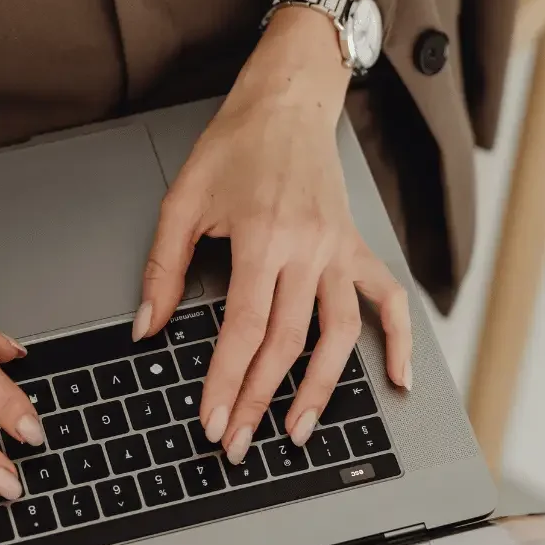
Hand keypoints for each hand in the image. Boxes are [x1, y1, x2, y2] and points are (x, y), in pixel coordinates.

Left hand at [136, 16, 412, 464]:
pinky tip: (396, 380)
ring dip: (322, 388)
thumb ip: (163, 269)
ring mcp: (339, 249)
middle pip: (288, 342)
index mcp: (262, 236)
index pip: (244, 328)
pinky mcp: (357, 245)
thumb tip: (145, 329)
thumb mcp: (182, 201)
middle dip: (259, 399)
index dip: (226, 381)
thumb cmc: (233, 145)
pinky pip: (387, 298)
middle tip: (238, 443)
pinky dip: (399, 340)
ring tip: (298, 431)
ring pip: (340, 333)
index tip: (213, 420)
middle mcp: (308, 247)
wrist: (286, 101)